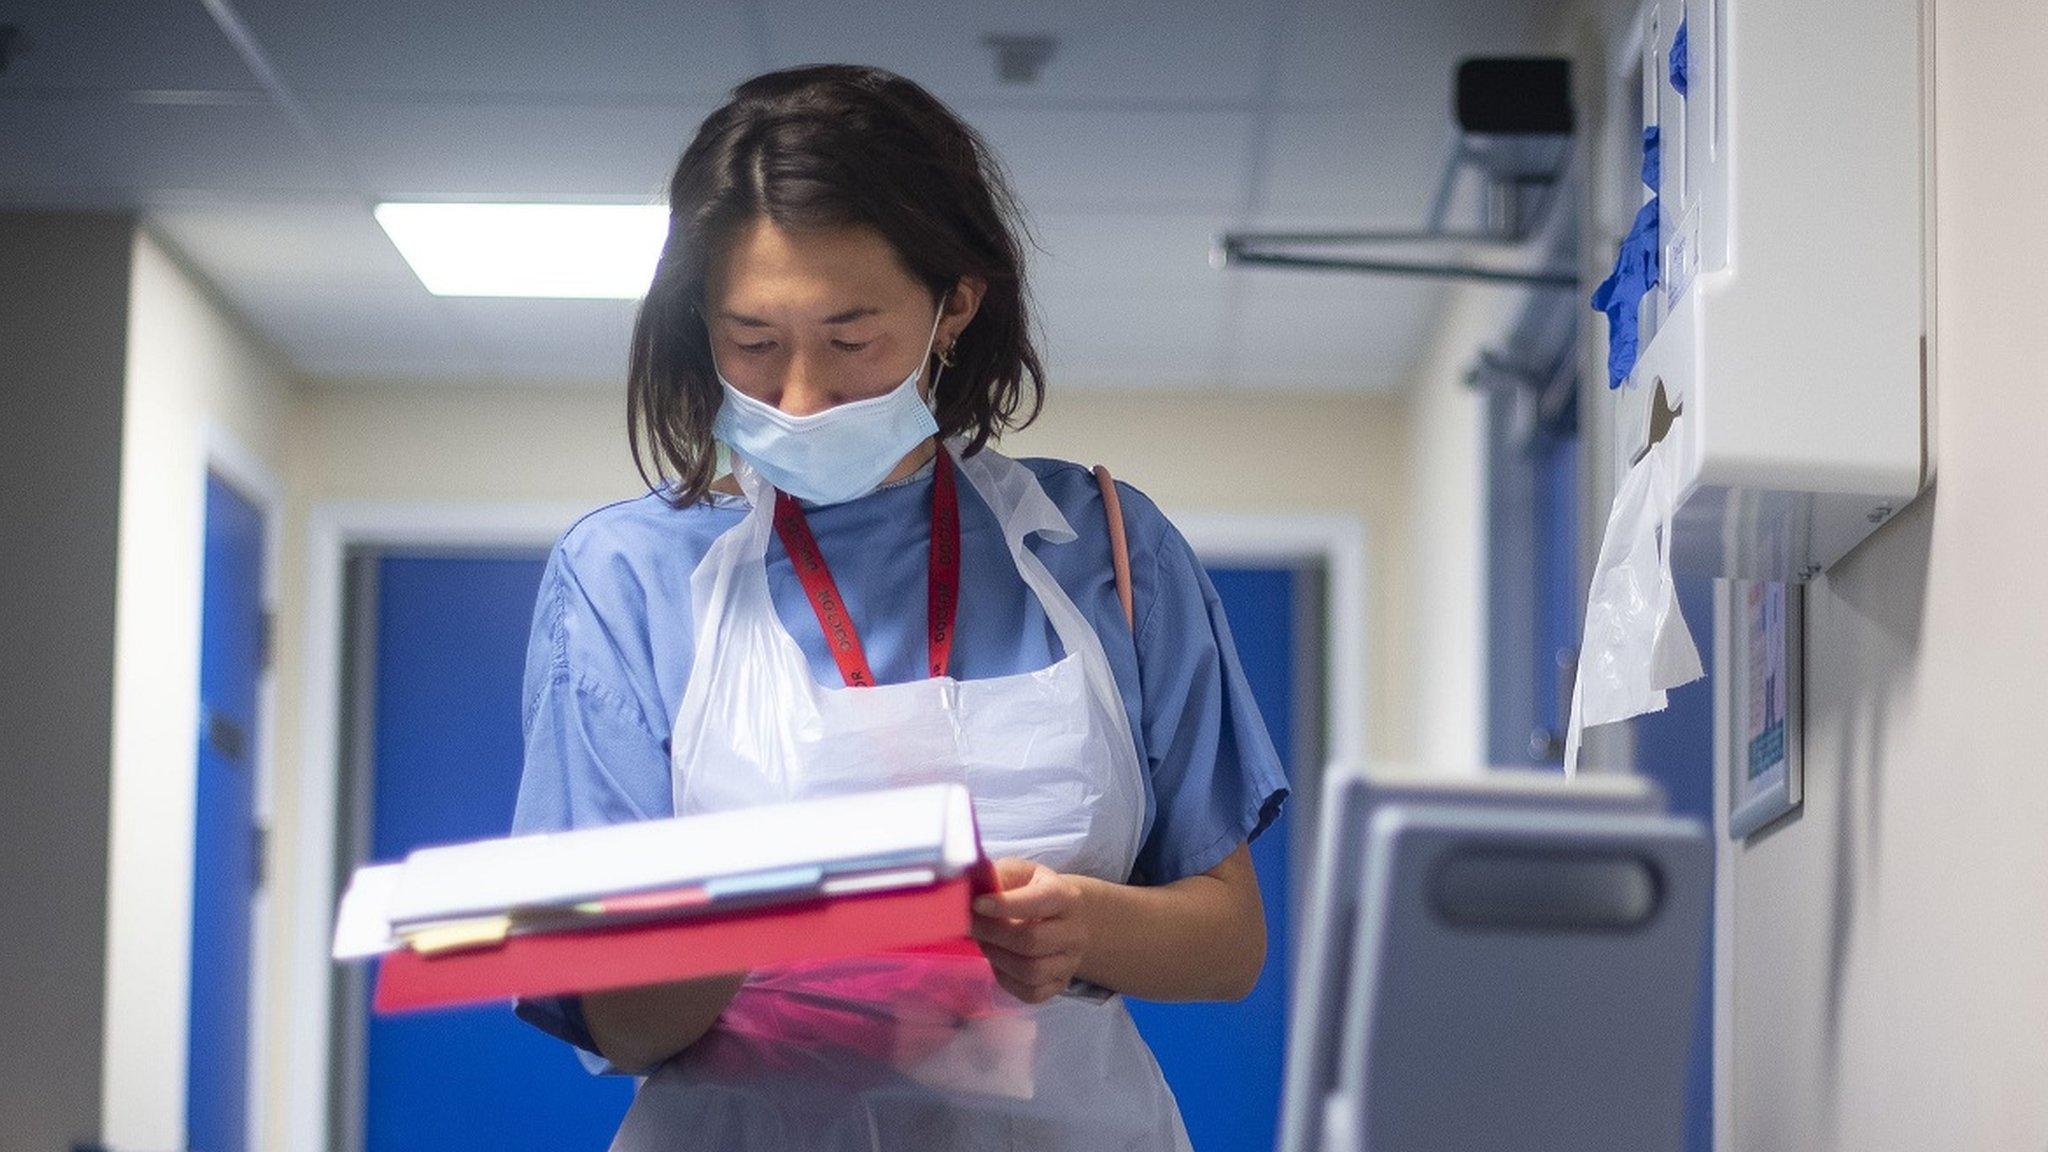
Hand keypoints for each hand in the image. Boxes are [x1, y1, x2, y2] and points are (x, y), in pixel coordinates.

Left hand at [969, 857, 1090, 1003]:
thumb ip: (995, 876)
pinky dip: (1005, 979)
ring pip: (1031, 971)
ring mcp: (1070, 962)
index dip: (1004, 905)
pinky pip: (1030, 992)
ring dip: (997, 957)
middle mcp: (1075, 932)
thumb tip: (965, 888)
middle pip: (1031, 941)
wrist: (1061, 917)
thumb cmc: (1031, 891)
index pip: (1039, 902)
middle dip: (993, 934)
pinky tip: (997, 960)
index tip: (976, 904)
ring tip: (983, 941)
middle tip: (970, 925)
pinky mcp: (1059, 985)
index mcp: (1066, 896)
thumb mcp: (1017, 873)